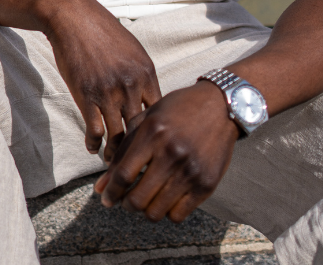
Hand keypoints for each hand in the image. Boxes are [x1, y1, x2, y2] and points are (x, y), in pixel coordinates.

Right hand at [42, 0, 161, 156]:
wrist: (73, 18)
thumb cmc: (103, 32)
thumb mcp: (133, 50)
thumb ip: (142, 75)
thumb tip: (150, 98)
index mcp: (147, 74)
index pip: (159, 115)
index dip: (157, 134)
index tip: (154, 147)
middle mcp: (132, 86)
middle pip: (142, 130)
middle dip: (140, 152)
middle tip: (138, 167)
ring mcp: (109, 93)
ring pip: (118, 137)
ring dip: (115, 154)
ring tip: (113, 164)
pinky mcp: (87, 97)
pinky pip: (95, 131)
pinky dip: (94, 144)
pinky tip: (92, 148)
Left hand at [93, 81, 238, 222]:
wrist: (221, 106)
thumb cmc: (178, 109)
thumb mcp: (147, 120)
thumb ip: (123, 151)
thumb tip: (101, 186)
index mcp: (153, 134)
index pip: (123, 175)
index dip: (111, 192)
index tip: (106, 198)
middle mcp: (171, 154)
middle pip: (137, 199)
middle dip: (126, 204)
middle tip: (127, 200)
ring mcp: (190, 171)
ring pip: (156, 212)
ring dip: (146, 210)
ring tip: (147, 199)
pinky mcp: (206, 184)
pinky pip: (178, 215)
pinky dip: (167, 213)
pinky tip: (166, 200)